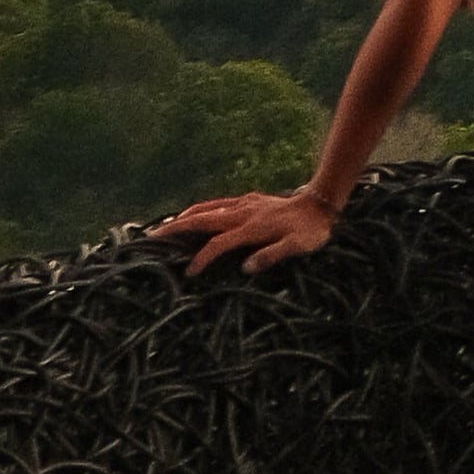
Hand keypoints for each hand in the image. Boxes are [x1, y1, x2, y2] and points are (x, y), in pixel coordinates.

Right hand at [153, 185, 337, 276]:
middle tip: (153, 236)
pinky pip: (218, 203)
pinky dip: (200, 209)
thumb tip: (246, 268)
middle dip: (177, 228)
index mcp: (252, 228)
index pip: (219, 244)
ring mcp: (244, 204)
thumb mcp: (297, 247)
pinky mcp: (247, 200)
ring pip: (207, 208)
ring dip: (185, 216)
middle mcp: (243, 213)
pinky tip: (193, 214)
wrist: (319, 204)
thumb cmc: (309, 231)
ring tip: (164, 226)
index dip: (203, 258)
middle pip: (203, 219)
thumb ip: (272, 256)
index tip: (189, 273)